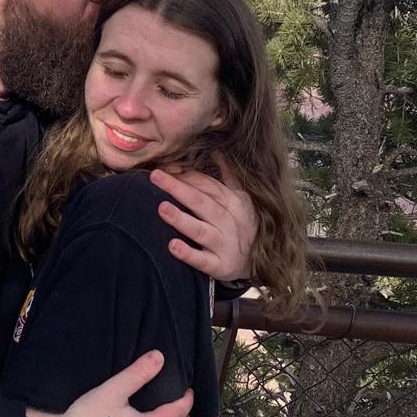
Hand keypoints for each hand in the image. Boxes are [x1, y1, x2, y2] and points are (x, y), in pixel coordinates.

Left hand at [151, 167, 256, 282]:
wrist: (260, 263)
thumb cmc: (243, 225)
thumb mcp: (241, 198)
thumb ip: (229, 175)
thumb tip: (217, 149)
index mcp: (233, 201)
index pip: (206, 185)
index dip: (185, 175)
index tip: (163, 166)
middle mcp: (230, 221)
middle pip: (201, 202)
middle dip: (178, 188)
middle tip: (155, 176)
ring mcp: (226, 245)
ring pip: (201, 230)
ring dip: (182, 220)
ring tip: (162, 208)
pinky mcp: (221, 266)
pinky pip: (204, 261)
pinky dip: (189, 254)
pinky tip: (172, 246)